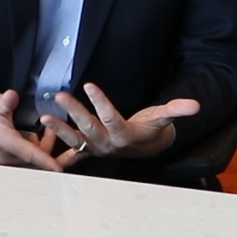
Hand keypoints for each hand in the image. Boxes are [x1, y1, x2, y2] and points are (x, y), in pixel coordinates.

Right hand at [0, 89, 63, 169]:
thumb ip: (5, 101)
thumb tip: (12, 96)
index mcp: (4, 142)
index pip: (29, 153)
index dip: (46, 160)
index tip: (59, 168)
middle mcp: (4, 158)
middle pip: (36, 158)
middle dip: (47, 144)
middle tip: (48, 128)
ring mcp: (5, 165)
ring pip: (32, 162)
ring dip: (39, 149)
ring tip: (34, 132)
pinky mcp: (6, 167)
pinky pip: (25, 163)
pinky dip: (31, 153)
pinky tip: (27, 139)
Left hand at [44, 84, 199, 167]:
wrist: (145, 151)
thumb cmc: (152, 130)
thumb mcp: (162, 119)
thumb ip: (176, 110)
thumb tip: (195, 105)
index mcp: (124, 133)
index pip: (111, 116)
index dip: (101, 102)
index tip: (90, 85)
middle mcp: (108, 143)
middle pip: (88, 126)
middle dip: (73, 112)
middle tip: (59, 95)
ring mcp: (96, 148)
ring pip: (75, 139)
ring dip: (58, 129)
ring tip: (44, 117)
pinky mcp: (87, 150)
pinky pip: (70, 150)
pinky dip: (55, 145)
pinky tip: (41, 135)